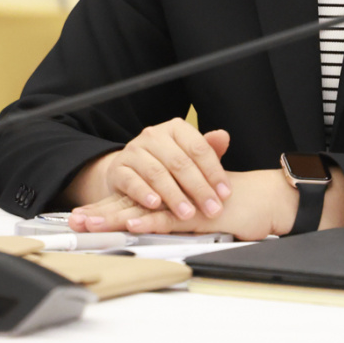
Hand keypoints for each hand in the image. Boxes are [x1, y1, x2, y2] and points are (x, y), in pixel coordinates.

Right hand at [65, 118, 231, 221]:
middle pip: (180, 162)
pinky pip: (132, 181)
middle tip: (212, 209)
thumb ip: (208, 150)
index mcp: (175, 128)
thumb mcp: (190, 157)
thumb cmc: (167, 165)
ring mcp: (133, 150)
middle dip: (199, 189)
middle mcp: (153, 135)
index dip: (214, 172)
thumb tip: (224, 136)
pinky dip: (144, 193)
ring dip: (174, 195)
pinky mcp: (118, 169)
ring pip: (157, 173)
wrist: (129, 172)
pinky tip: (155, 205)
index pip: (199, 148)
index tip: (225, 194)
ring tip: (187, 213)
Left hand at [72, 167, 301, 240]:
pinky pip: (172, 218)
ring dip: (115, 216)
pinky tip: (132, 223)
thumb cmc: (238, 206)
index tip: (81, 214)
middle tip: (74, 219)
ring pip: (145, 210)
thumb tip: (157, 222)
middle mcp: (175, 198)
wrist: (268, 200)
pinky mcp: (200, 214)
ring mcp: (186, 204)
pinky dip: (151, 220)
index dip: (107, 207)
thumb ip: (181, 211)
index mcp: (172, 197)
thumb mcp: (202, 209)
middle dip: (100, 212)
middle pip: (131, 204)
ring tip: (91, 222)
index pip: (133, 201)